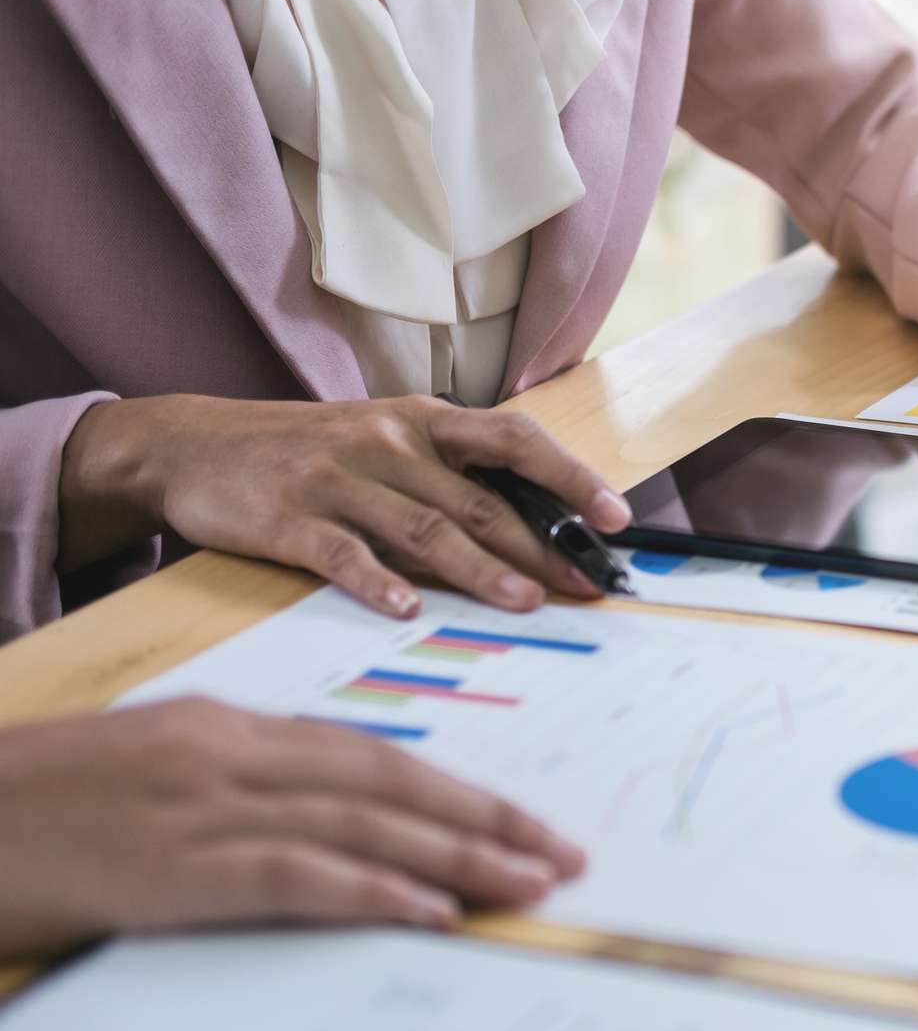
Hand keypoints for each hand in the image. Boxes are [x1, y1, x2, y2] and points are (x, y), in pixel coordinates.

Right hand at [0, 698, 585, 955]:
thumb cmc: (33, 806)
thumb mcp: (145, 772)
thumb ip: (235, 785)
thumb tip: (327, 823)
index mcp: (225, 727)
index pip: (370, 754)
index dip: (456, 789)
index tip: (521, 820)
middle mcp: (229, 755)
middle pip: (391, 782)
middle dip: (486, 819)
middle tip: (564, 853)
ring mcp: (202, 808)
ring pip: (365, 825)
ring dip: (460, 857)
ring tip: (533, 884)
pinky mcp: (172, 868)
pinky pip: (297, 877)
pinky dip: (373, 892)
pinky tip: (434, 912)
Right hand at [59, 393, 632, 618]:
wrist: (188, 445)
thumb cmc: (307, 451)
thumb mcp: (383, 441)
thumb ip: (450, 477)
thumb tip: (539, 528)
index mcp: (421, 421)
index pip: (513, 441)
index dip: (570, 476)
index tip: (615, 517)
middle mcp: (386, 441)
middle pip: (479, 498)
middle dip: (542, 546)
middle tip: (588, 586)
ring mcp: (335, 477)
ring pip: (424, 527)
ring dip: (480, 569)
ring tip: (526, 603)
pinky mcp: (286, 517)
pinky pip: (342, 552)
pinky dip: (378, 582)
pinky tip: (410, 610)